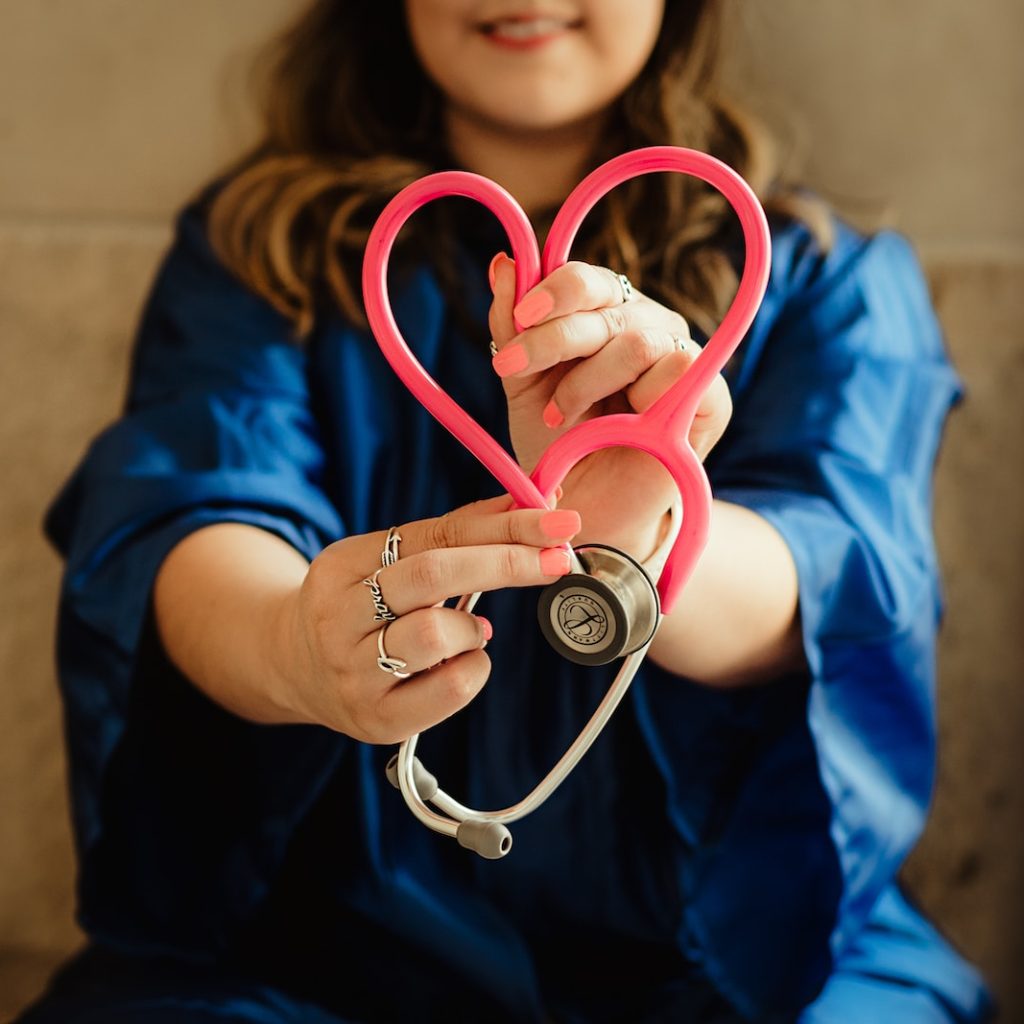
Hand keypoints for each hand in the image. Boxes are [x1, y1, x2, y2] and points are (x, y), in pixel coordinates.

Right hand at [278, 496, 580, 743]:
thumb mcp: (388, 561)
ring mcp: (352, 673)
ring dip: (473, 627)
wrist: (293, 668)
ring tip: (472, 629)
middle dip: (506, 562)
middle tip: (558, 559)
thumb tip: (527, 503)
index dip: (502, 526)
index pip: (433, 534)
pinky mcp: (376, 720)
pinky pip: (448, 690)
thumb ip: (453, 534)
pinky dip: (474, 668)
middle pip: (431, 575)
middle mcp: (338, 617)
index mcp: (342, 565)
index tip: (556, 521)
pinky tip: (462, 662)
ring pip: (434, 635)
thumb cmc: (361, 606)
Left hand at [487, 254, 731, 556]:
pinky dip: (637, 398)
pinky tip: (615, 426)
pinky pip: (680, 369)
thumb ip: (511, 327)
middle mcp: (646, 326)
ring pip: (638, 339)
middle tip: (512, 369)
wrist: (585, 509)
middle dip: (552, 338)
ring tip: (560, 416)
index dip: (553, 291)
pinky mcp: (711, 397)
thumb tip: (503, 264)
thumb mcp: (523, 385)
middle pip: (607, 304)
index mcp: (605, 315)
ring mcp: (681, 357)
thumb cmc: (559, 445)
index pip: (587, 279)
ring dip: (587, 380)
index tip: (518, 321)